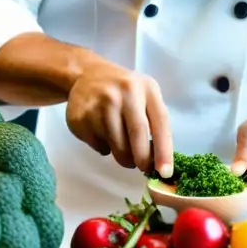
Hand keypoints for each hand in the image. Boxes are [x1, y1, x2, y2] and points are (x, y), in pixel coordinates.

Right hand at [66, 59, 173, 176]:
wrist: (87, 75)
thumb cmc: (125, 91)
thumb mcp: (145, 95)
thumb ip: (154, 121)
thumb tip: (158, 161)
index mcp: (147, 88)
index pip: (160, 123)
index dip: (164, 150)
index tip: (165, 172)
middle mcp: (124, 93)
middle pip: (137, 136)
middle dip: (142, 159)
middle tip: (142, 167)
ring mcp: (100, 103)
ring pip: (117, 146)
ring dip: (123, 157)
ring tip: (121, 146)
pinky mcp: (81, 116)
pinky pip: (98, 146)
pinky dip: (104, 148)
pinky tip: (102, 133)